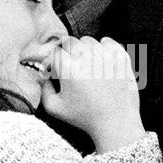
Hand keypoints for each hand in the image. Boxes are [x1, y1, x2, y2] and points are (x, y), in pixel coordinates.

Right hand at [40, 36, 144, 151]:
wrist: (116, 122)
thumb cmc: (84, 117)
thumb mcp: (55, 108)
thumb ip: (43, 89)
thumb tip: (44, 75)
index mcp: (68, 68)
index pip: (55, 52)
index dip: (56, 62)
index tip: (59, 71)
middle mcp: (86, 57)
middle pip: (70, 42)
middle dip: (69, 53)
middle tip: (74, 68)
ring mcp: (105, 55)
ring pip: (88, 40)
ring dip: (85, 50)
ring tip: (88, 67)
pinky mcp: (120, 55)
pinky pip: (107, 41)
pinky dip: (103, 49)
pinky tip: (102, 63)